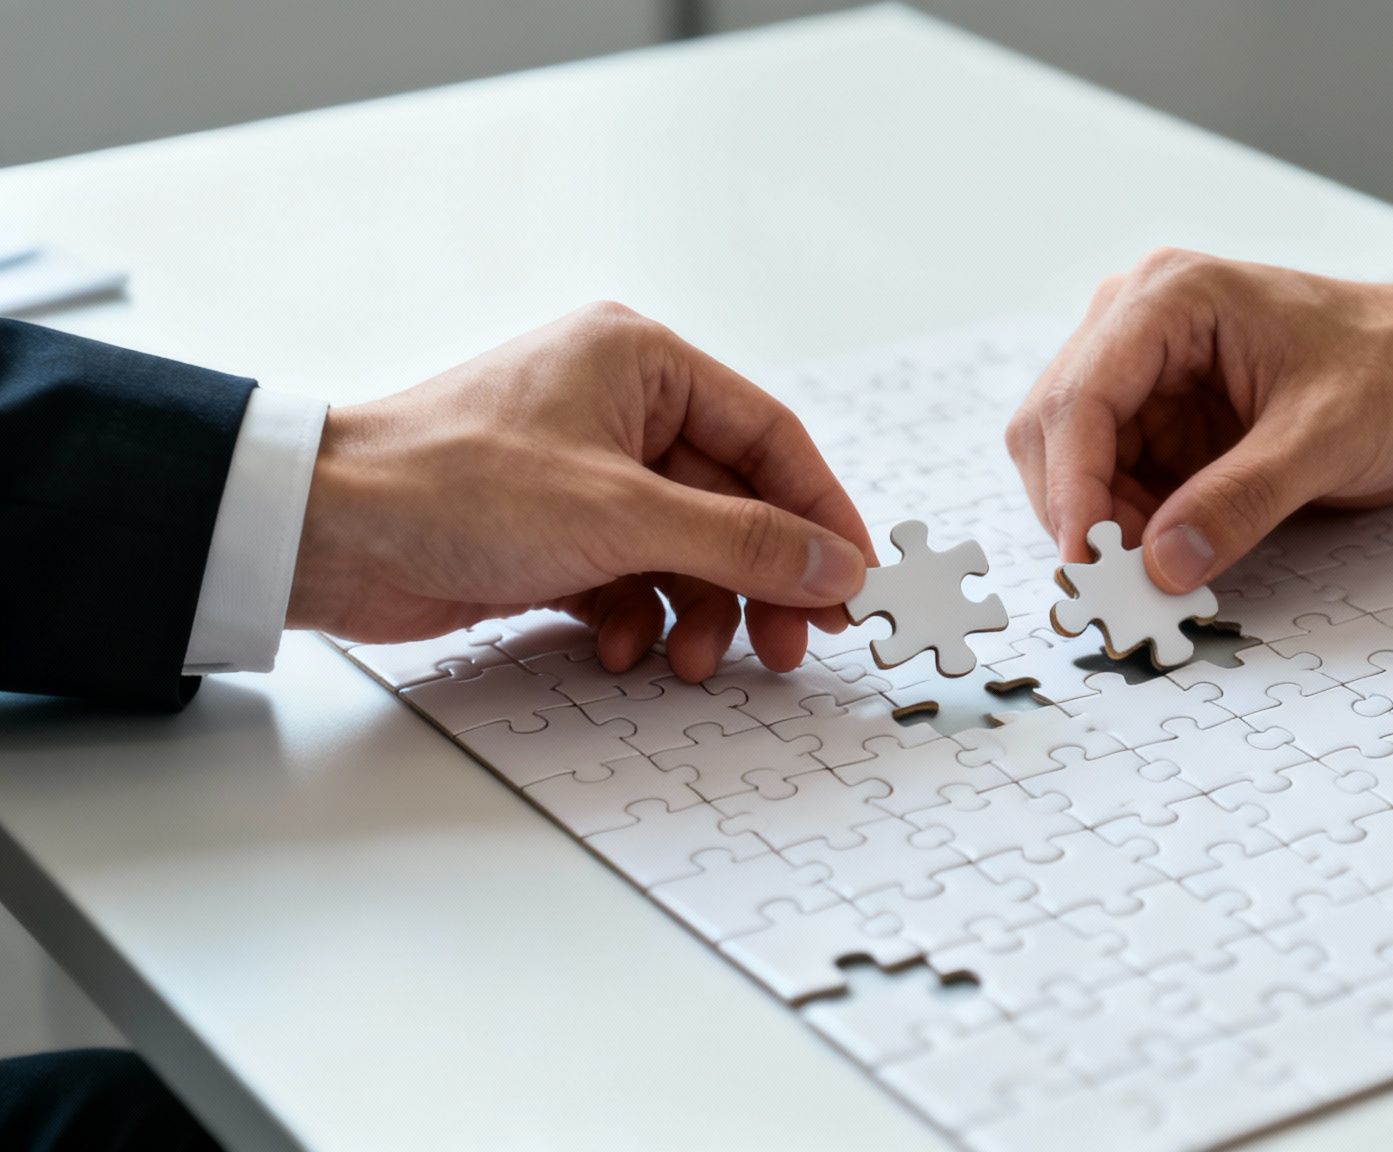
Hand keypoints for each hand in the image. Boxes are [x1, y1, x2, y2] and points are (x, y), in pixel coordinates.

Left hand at [287, 302, 875, 680]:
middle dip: (758, 580)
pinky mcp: (554, 529)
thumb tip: (838, 568)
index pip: (770, 437)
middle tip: (794, 644)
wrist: (322, 534)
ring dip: (698, 609)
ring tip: (694, 660)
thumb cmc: (456, 487)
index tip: (857, 582)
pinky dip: (636, 616)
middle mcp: (619, 407)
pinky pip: (631, 575)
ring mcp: (586, 471)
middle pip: (733, 502)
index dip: (821, 514)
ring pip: (686, 548)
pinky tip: (620, 647)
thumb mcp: (623, 517)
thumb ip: (744, 544)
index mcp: (642, 361)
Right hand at [1006, 244, 1392, 590]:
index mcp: (1170, 298)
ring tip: (1149, 578)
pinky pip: (1109, 484)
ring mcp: (1143, 374)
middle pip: (1053, 428)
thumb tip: (1163, 566)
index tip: (1085, 562)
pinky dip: (1123, 530)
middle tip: (1114, 588)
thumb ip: (1243, 500)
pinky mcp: (1158, 421)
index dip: (1071, 486)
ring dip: (1096, 527)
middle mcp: (1136, 324)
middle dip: (1076, 511)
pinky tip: (1163, 558)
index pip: (1081, 395)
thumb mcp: (1328, 438)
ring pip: (1070, 463)